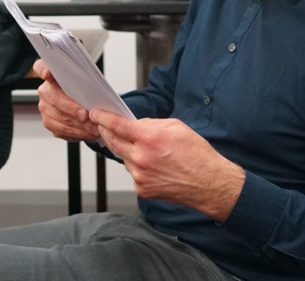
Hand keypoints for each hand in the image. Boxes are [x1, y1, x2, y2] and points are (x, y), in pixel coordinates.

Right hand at [33, 59, 99, 141]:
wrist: (84, 99)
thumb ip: (86, 82)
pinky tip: (87, 132)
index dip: (44, 70)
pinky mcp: (49, 121)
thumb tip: (95, 92)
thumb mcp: (88, 80)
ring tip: (93, 127)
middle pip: (54, 98)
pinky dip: (76, 132)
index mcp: (51, 74)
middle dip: (71, 108)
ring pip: (58, 117)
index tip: (49, 73)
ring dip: (77, 124)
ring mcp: (44, 107)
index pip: (41, 68)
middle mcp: (44, 90)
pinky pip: (60, 129)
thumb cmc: (86, 87)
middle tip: (86, 114)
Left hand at [89, 108, 245, 221]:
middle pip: (113, 142)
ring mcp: (140, 176)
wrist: (209, 183)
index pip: (118, 126)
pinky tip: (153, 164)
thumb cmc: (197, 154)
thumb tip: (136, 125)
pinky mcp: (142, 189)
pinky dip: (137, 166)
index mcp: (150, 138)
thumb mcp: (176, 126)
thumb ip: (151, 124)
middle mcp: (141, 158)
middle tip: (104, 125)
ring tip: (145, 148)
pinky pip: (133, 172)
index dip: (103, 118)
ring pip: (123, 158)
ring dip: (126, 150)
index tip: (95, 114)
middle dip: (106, 132)